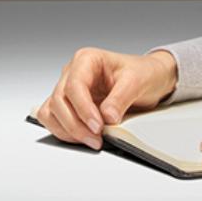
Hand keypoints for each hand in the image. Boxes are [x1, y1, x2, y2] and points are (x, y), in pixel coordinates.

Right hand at [34, 47, 176, 149]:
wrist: (149, 78)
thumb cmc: (142, 73)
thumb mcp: (137, 81)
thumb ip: (120, 98)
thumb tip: (107, 116)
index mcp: (87, 60)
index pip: (74, 85)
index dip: (83, 109)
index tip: (97, 126)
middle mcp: (73, 73)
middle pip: (59, 100)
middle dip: (75, 124)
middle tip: (96, 139)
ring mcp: (68, 90)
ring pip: (51, 111)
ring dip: (67, 130)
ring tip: (91, 140)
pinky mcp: (69, 105)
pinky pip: (54, 119)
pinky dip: (64, 132)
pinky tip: (82, 137)